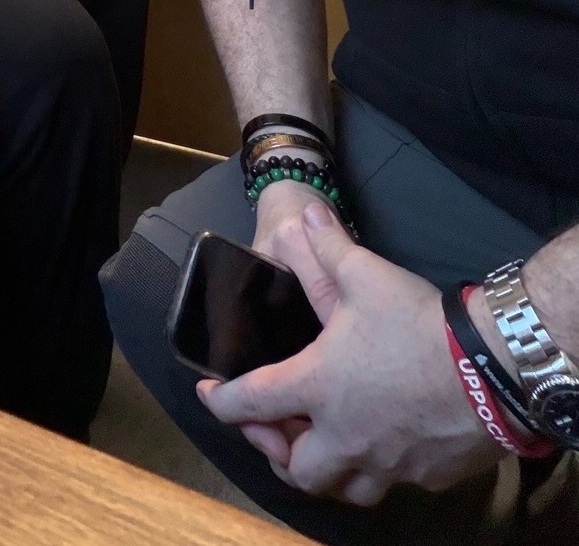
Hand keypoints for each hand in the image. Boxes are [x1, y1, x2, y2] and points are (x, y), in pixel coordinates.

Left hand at [199, 199, 502, 505]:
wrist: (493, 371)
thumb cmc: (418, 324)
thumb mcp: (366, 275)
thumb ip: (329, 246)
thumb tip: (308, 215)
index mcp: (317, 387)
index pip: (250, 403)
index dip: (220, 401)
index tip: (209, 394)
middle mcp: (345, 436)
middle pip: (297, 469)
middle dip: (278, 451)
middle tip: (276, 426)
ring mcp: (387, 463)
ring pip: (343, 488)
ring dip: (325, 470)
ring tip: (323, 442)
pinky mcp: (426, 476)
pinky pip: (390, 483)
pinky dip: (376, 469)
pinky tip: (381, 443)